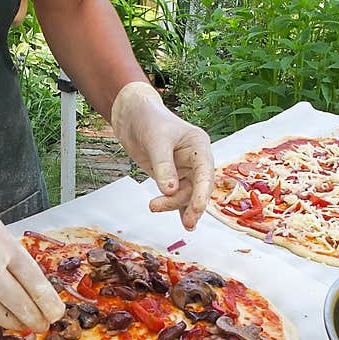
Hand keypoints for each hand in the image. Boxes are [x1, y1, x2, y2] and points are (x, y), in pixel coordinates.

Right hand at [0, 171, 65, 328]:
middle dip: (31, 318)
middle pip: (15, 300)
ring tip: (16, 324)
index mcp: (4, 245)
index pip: (33, 280)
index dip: (47, 302)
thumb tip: (31, 290)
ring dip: (7, 321)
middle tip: (39, 326)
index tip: (55, 314)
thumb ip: (10, 257)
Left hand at [111, 82, 213, 229]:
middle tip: (182, 221)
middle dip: (188, 204)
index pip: (205, 173)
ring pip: (185, 194)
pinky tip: (183, 222)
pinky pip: (178, 196)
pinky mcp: (171, 177)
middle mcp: (196, 159)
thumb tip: (170, 190)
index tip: (197, 209)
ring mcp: (184, 170)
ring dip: (174, 205)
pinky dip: (177, 208)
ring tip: (154, 206)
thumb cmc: (148, 121)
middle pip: (196, 187)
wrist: (133, 117)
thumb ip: (163, 166)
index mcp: (199, 145)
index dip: (202, 193)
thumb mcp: (155, 141)